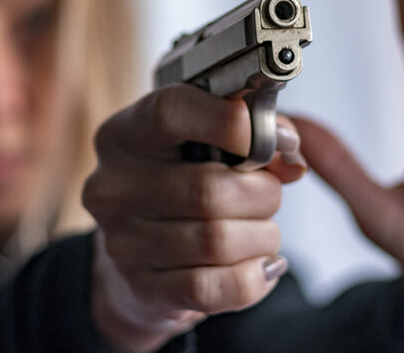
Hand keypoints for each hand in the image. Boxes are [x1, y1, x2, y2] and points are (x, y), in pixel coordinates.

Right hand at [83, 84, 305, 351]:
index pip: (170, 113)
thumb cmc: (182, 188)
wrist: (136, 262)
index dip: (230, 121)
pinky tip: (261, 264)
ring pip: (219, 241)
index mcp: (124, 135)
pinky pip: (218, 287)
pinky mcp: (144, 290)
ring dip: (262, 236)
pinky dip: (255, 275)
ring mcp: (122, 243)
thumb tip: (290, 153)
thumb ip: (255, 134)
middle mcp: (112, 187)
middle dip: (262, 194)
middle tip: (271, 194)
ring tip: (261, 231)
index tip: (272, 138)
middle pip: (209, 188)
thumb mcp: (208, 146)